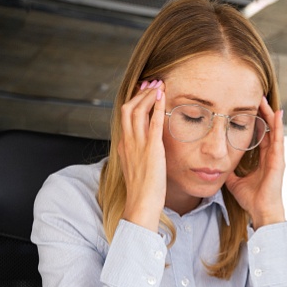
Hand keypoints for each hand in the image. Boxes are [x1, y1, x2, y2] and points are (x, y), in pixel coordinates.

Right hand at [119, 80, 166, 231]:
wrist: (141, 203)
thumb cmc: (143, 191)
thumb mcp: (138, 168)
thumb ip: (140, 155)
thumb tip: (148, 150)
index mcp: (124, 146)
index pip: (125, 117)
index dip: (134, 101)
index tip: (143, 92)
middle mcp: (127, 142)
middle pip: (128, 109)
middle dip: (139, 93)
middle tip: (151, 83)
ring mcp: (137, 145)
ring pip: (136, 111)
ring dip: (147, 95)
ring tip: (158, 85)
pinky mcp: (151, 150)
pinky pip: (152, 123)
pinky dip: (156, 107)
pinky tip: (163, 96)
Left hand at [224, 96, 285, 228]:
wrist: (261, 211)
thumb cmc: (252, 199)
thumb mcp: (235, 181)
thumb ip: (230, 172)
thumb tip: (219, 166)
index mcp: (263, 160)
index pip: (260, 135)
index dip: (255, 122)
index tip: (249, 109)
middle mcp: (271, 156)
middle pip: (268, 129)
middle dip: (263, 113)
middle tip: (257, 98)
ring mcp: (276, 157)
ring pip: (274, 130)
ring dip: (270, 114)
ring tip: (265, 100)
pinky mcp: (279, 160)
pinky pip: (278, 138)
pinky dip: (278, 125)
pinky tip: (277, 113)